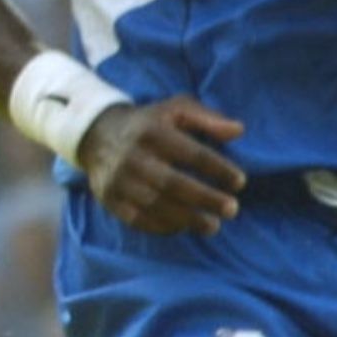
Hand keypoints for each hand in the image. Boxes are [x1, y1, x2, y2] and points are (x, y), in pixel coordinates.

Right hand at [76, 96, 246, 235]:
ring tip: (213, 226)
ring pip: (156, 205)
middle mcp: (133, 156)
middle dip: (206, 199)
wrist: (96, 134)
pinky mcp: (109, 198)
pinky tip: (183, 227)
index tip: (240, 182)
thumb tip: (239, 130)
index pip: (191, 153)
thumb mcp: (176, 109)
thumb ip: (208, 118)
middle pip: (173, 183)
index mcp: (153, 132)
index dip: (218, 169)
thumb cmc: (149, 123)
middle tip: (232, 209)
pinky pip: (137, 219)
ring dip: (188, 219)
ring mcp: (119, 180)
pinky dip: (162, 227)